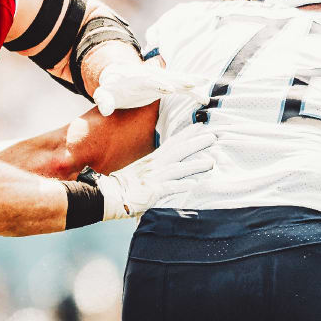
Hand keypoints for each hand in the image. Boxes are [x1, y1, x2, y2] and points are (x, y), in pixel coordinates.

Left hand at [92, 60, 208, 115]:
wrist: (116, 76)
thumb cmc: (109, 88)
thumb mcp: (103, 94)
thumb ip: (104, 101)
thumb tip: (104, 109)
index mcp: (135, 78)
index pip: (148, 80)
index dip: (159, 84)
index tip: (170, 90)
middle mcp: (150, 76)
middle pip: (168, 77)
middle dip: (181, 81)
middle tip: (196, 84)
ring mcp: (159, 79)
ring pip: (178, 80)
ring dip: (192, 83)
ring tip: (207, 84)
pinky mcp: (164, 84)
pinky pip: (181, 87)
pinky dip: (192, 91)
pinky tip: (205, 98)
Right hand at [94, 128, 215, 218]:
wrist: (108, 195)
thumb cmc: (122, 186)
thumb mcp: (140, 172)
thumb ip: (154, 169)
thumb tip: (166, 168)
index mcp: (152, 161)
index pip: (172, 143)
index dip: (186, 134)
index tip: (199, 126)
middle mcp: (155, 166)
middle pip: (178, 151)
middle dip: (196, 143)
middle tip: (213, 136)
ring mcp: (154, 178)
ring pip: (177, 169)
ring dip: (195, 165)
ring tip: (211, 162)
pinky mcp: (152, 192)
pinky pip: (168, 188)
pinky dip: (181, 185)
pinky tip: (194, 184)